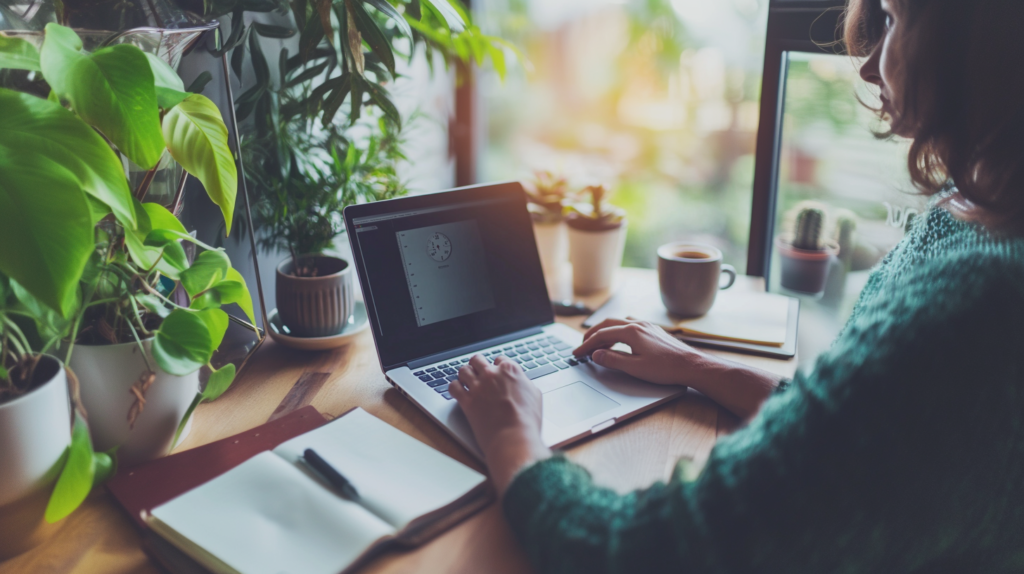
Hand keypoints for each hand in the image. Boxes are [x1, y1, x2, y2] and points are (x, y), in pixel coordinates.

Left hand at [451, 355, 550, 494]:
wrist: (514, 438)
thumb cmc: (527, 420)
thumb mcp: (535, 395)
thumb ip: (524, 384)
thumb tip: (521, 383)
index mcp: (510, 370)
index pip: (499, 359)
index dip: (497, 366)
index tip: (496, 373)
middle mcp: (491, 375)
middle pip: (477, 360)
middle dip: (477, 366)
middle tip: (477, 373)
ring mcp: (477, 387)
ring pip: (463, 370)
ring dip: (464, 375)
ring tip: (465, 381)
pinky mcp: (466, 401)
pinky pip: (453, 387)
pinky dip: (454, 388)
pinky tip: (458, 392)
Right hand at [574, 318, 719, 386]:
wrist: (690, 365)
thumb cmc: (666, 368)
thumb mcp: (635, 368)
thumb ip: (613, 360)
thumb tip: (596, 354)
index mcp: (631, 332)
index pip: (602, 335)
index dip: (586, 345)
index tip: (577, 353)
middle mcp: (638, 324)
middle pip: (607, 324)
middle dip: (592, 334)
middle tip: (582, 346)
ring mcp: (646, 325)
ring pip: (618, 322)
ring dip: (605, 330)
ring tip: (597, 343)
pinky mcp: (652, 330)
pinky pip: (629, 324)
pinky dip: (617, 330)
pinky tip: (618, 338)